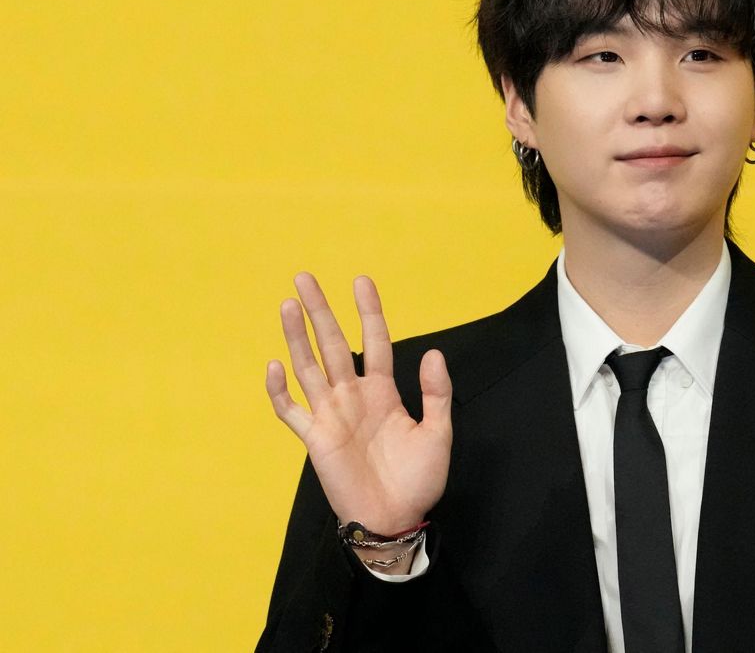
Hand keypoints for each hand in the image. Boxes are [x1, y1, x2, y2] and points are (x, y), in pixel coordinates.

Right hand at [265, 273, 451, 533]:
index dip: (368, 312)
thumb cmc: (418, 480)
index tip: (361, 281)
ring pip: (309, 368)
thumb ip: (436, 393)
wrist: (396, 519)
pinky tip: (275, 365)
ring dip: (296, 337)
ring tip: (287, 305)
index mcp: (383, 392)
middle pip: (333, 344)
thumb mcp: (437, 432)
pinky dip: (280, 390)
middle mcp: (353, 397)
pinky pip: (291, 411)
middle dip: (320, 311)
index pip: (374, 341)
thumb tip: (432, 352)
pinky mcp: (314, 439)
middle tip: (305, 277)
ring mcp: (331, 415)